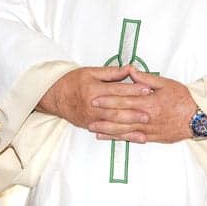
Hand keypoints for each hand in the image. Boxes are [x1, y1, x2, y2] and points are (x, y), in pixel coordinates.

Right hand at [36, 65, 150, 129]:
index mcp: (94, 89)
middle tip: (152, 110)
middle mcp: (93, 105)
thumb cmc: (72, 81)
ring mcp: (92, 118)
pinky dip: (125, 136)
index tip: (148, 88)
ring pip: (115, 123)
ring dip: (132, 124)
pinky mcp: (92, 126)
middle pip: (117, 108)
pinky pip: (111, 132)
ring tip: (146, 124)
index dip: (133, 89)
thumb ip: (110, 72)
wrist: (55, 96)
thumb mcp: (90, 72)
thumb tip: (129, 69)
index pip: (117, 90)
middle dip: (135, 109)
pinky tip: (137, 137)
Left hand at [88, 68, 195, 143]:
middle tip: (88, 114)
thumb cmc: (184, 98)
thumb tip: (131, 71)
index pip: (124, 100)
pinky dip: (120, 138)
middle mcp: (147, 117)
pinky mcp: (153, 138)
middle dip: (103, 116)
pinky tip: (109, 138)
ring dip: (108, 130)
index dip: (108, 100)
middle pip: (121, 117)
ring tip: (93, 129)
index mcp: (149, 102)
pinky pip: (133, 139)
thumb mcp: (166, 83)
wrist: (201, 118)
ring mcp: (150, 129)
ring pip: (125, 131)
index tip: (94, 99)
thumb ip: (146, 79)